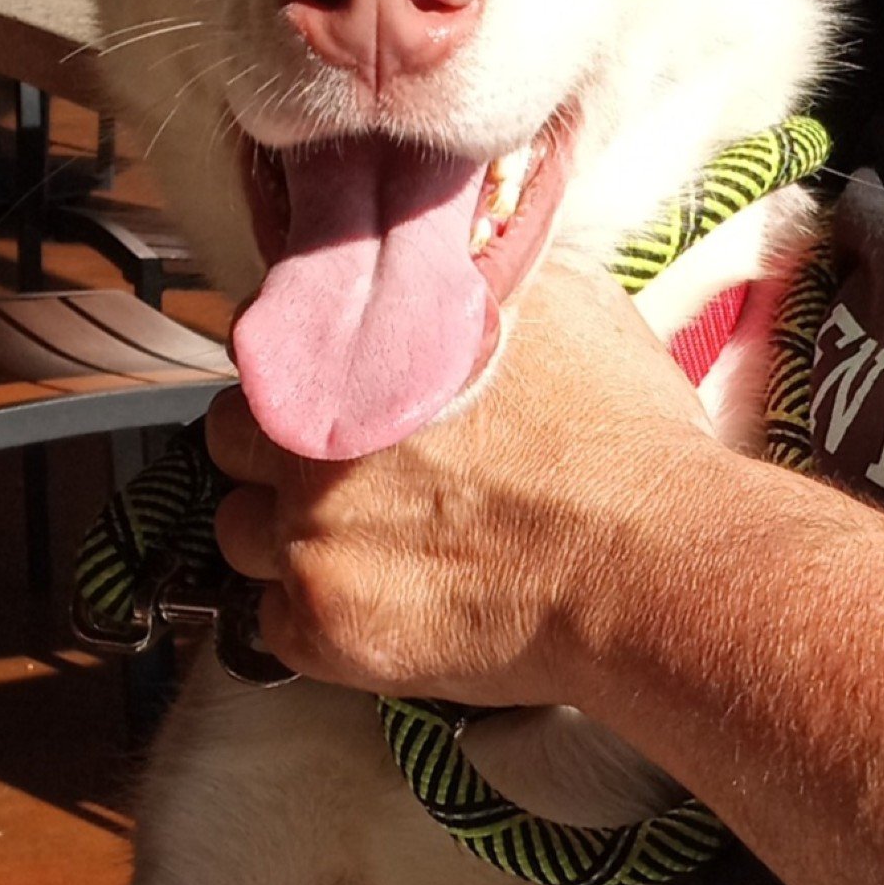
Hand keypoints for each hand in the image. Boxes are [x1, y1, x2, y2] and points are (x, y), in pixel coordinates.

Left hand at [206, 256, 711, 708]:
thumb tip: (440, 258)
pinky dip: (311, 613)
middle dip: (276, 446)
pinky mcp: (327, 626)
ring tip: (360, 540)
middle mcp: (314, 433)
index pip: (266, 334)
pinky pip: (270, 621)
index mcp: (355, 347)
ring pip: (239, 530)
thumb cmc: (617, 433)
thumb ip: (465, 276)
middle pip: (232, 433)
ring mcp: (311, 533)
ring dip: (283, 532)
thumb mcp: (551, 299)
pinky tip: (375, 596)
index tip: (331, 384)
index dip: (304, 362)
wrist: (652, 558)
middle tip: (342, 466)